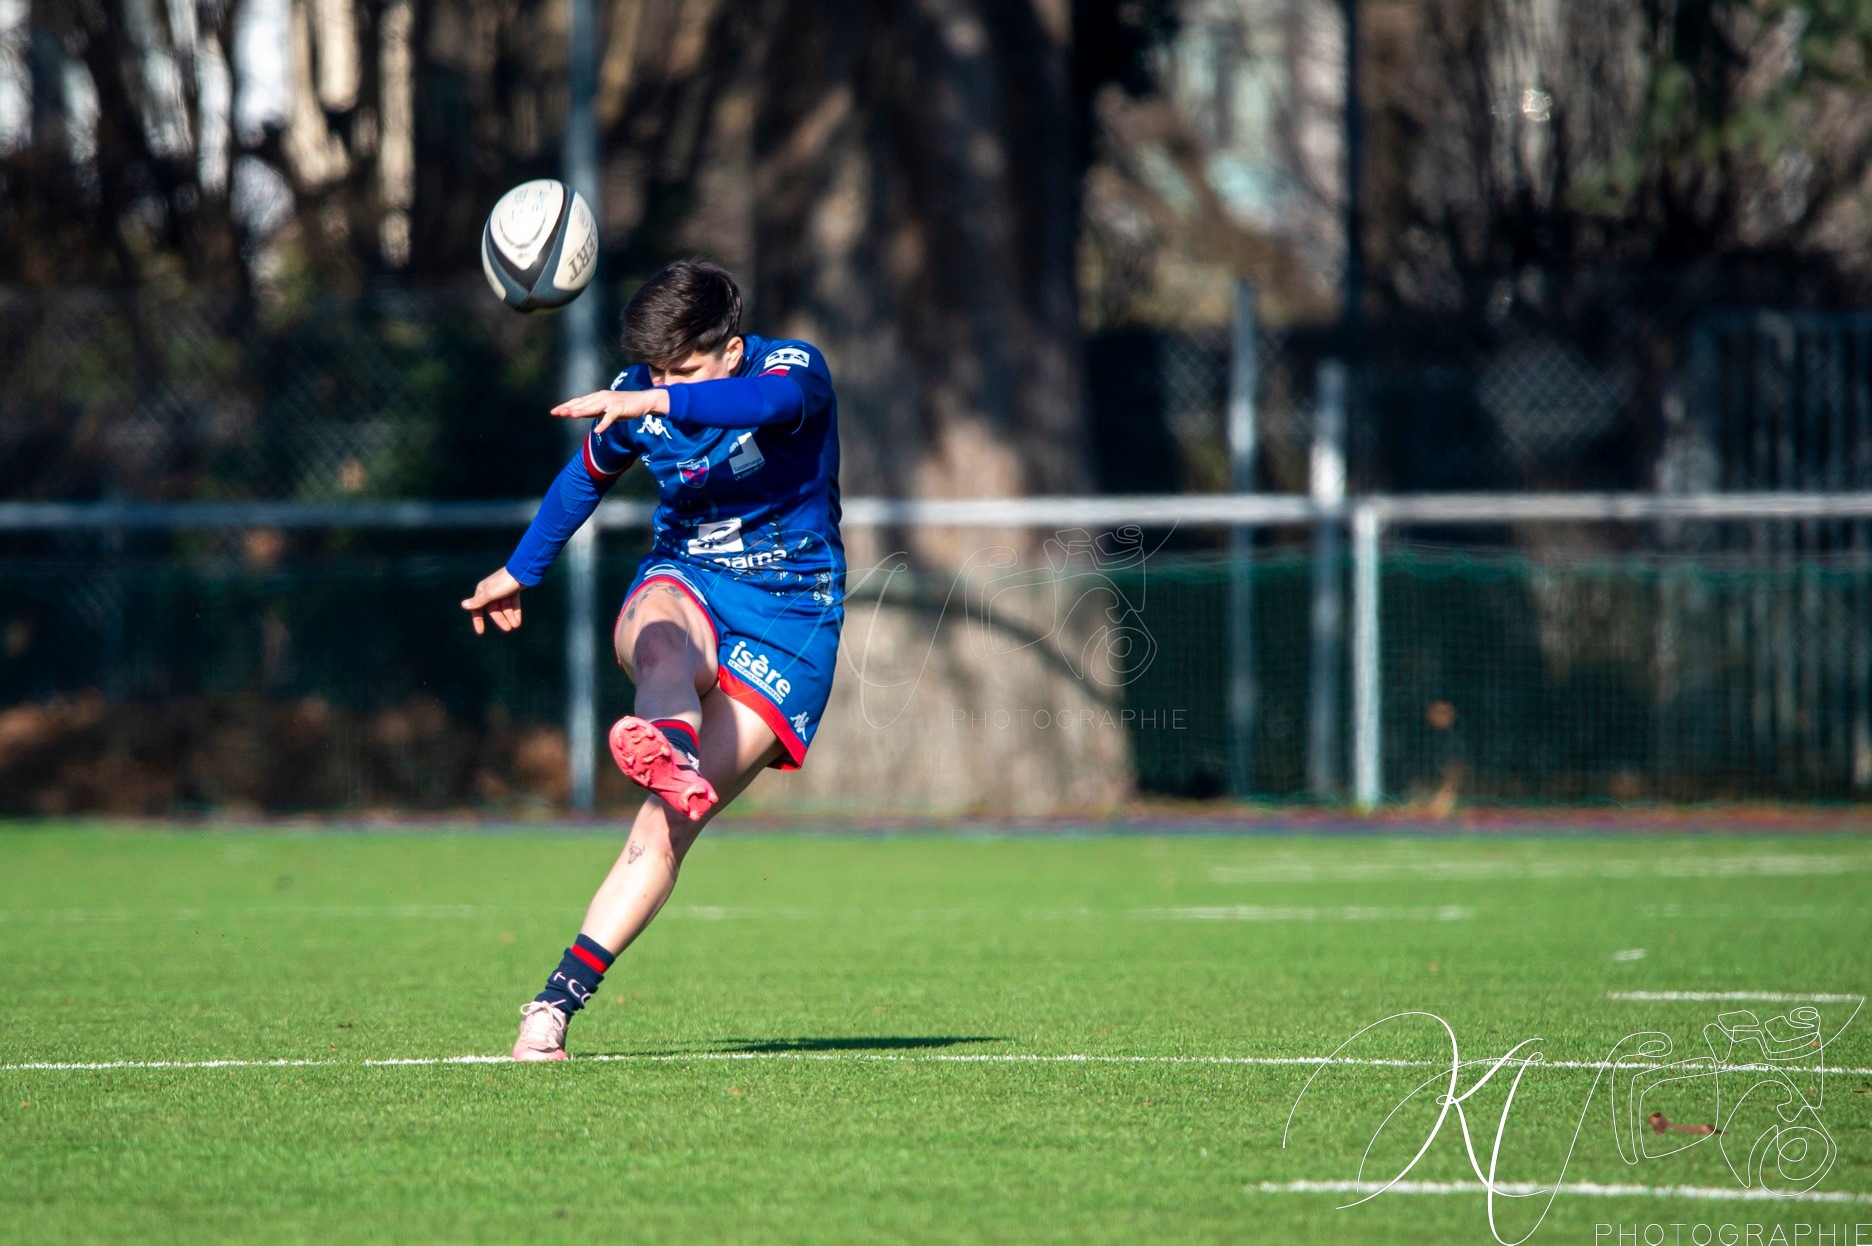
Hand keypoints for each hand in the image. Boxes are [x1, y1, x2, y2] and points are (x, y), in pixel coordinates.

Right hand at [462, 566, 524, 634]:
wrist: (521, 572)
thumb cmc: (503, 583)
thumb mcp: (489, 594)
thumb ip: (478, 601)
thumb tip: (464, 605)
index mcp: (482, 591)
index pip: (478, 608)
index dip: (478, 620)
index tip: (480, 632)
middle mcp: (491, 591)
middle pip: (494, 610)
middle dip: (501, 619)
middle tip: (508, 629)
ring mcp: (502, 591)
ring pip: (505, 608)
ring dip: (510, 617)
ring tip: (516, 626)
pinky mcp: (512, 590)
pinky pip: (512, 604)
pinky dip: (515, 612)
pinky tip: (518, 621)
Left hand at [551, 388, 668, 435]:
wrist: (643, 401)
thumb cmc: (624, 406)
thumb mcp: (605, 408)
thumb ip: (592, 410)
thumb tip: (577, 413)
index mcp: (597, 396)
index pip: (578, 401)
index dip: (566, 406)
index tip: (554, 412)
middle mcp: (601, 397)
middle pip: (583, 403)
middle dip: (569, 408)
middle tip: (557, 413)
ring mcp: (610, 402)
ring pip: (594, 407)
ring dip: (583, 411)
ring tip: (572, 415)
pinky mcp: (620, 408)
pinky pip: (610, 417)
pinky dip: (604, 424)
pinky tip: (598, 430)